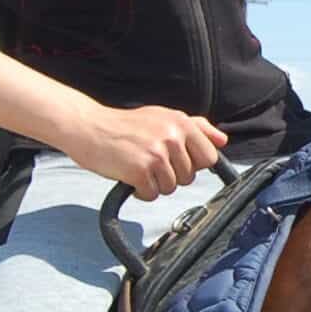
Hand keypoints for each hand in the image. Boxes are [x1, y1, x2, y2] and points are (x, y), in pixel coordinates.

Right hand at [66, 104, 227, 199]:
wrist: (88, 127)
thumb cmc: (124, 125)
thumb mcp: (162, 117)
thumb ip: (196, 127)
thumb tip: (222, 141)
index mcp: (181, 122)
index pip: (209, 157)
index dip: (193, 164)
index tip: (176, 161)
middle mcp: (172, 136)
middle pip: (189, 177)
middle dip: (171, 175)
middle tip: (150, 161)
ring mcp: (156, 154)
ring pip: (171, 187)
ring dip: (154, 184)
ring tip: (138, 166)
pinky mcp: (139, 170)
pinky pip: (152, 195)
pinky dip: (141, 192)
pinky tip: (129, 176)